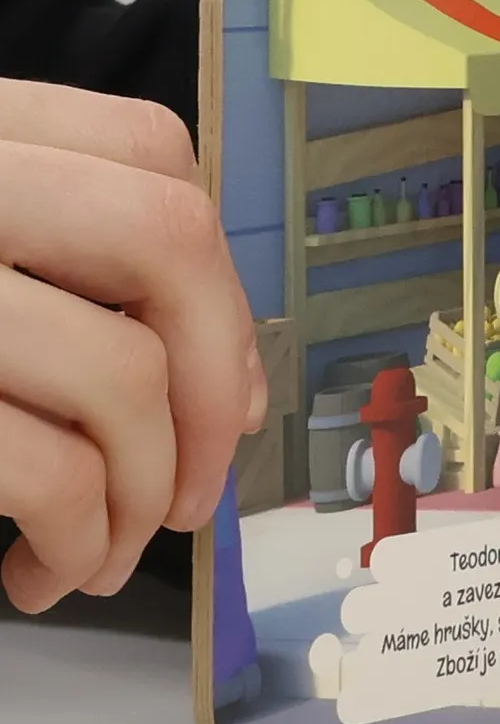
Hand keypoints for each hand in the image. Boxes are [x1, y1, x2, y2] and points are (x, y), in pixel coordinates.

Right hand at [0, 82, 261, 610]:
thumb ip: (60, 283)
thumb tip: (231, 390)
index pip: (149, 153)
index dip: (213, 275)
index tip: (222, 381)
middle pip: (165, 238)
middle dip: (215, 378)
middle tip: (192, 486)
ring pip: (119, 373)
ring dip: (140, 494)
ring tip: (98, 550)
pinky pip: (46, 470)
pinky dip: (78, 538)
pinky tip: (44, 569)